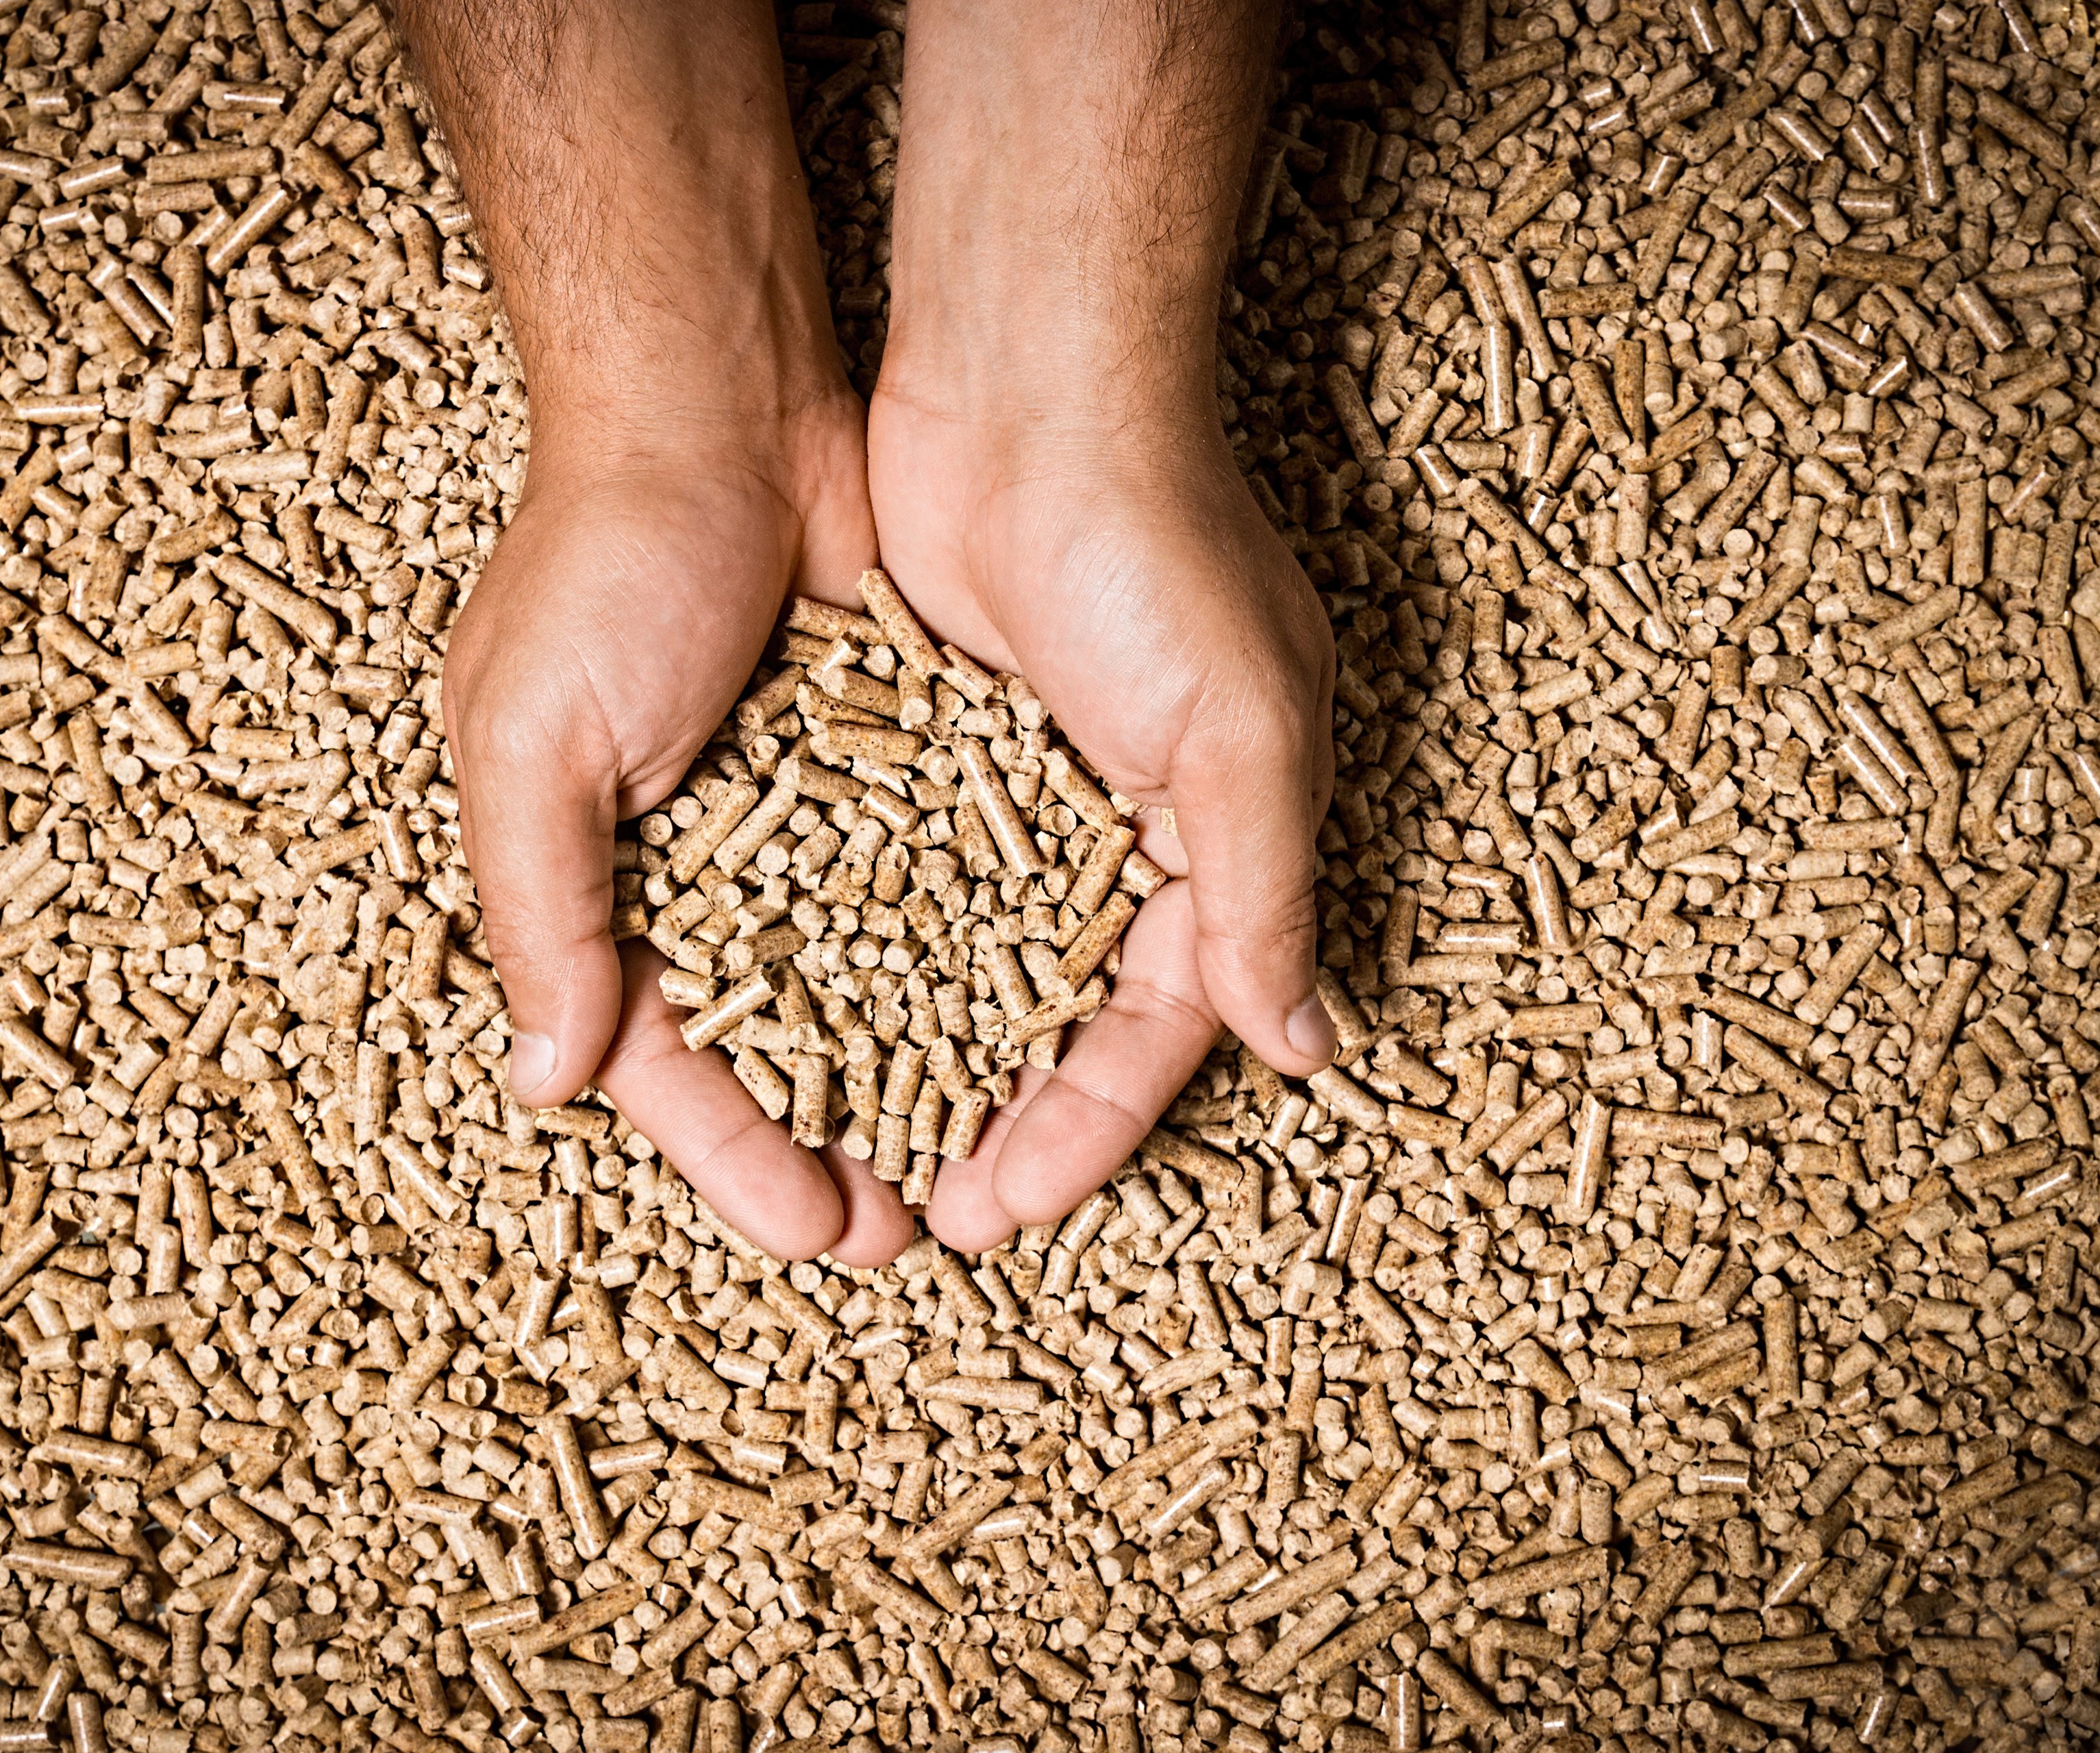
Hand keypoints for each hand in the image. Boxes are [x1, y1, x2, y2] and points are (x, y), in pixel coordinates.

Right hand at [442, 401, 913, 1266]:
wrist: (720, 399)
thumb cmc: (603, 560)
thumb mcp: (533, 738)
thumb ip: (544, 908)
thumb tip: (552, 1078)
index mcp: (589, 878)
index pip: (663, 1059)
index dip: (737, 1152)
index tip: (821, 1229)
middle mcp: (692, 867)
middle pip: (771, 1048)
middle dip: (836, 1141)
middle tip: (915, 1228)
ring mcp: (793, 819)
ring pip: (860, 985)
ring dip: (913, 1072)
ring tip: (981, 1158)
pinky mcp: (880, 763)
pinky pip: (923, 888)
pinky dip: (962, 958)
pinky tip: (1021, 1027)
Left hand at [865, 390, 1337, 1252]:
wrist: (1027, 383)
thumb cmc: (1155, 548)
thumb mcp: (1241, 731)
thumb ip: (1258, 891)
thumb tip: (1304, 1047)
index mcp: (1214, 834)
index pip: (1152, 1026)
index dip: (1085, 1127)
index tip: (1004, 1210)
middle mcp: (1118, 825)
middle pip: (1055, 1015)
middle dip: (998, 1119)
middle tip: (921, 1212)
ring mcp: (1016, 786)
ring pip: (963, 962)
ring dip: (917, 1055)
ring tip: (848, 1149)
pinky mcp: (926, 740)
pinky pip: (890, 876)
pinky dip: (855, 950)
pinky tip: (794, 1024)